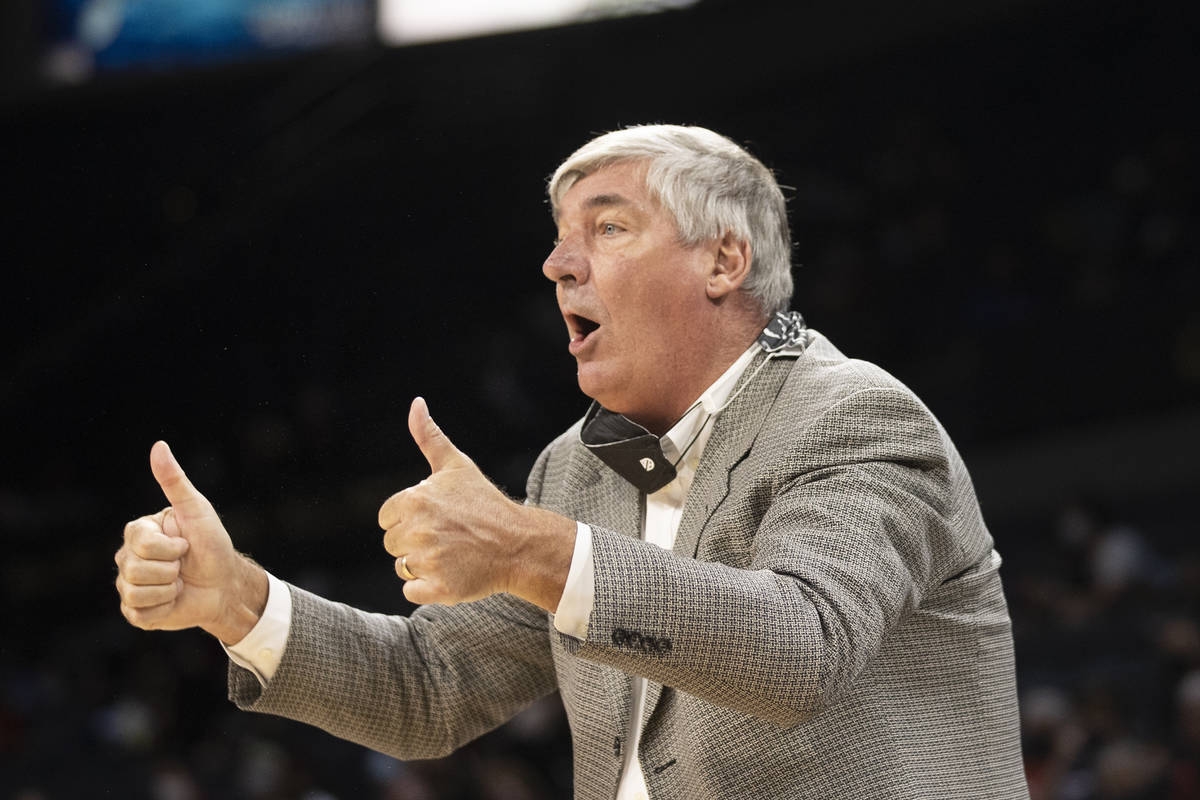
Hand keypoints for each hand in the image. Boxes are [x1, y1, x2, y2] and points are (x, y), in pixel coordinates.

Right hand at [114, 441, 266, 643]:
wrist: (225, 584)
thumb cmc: (212, 545)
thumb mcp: (197, 510)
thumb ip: (175, 481)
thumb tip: (159, 446)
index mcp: (138, 533)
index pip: (139, 542)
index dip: (169, 548)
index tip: (185, 545)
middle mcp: (127, 558)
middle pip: (134, 568)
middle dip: (171, 569)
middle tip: (183, 566)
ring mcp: (129, 586)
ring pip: (135, 592)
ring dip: (169, 589)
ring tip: (179, 583)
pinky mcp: (136, 612)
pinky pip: (139, 613)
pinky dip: (164, 608)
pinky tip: (174, 600)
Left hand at [379, 398, 574, 609]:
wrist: (519, 544)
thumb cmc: (484, 503)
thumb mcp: (456, 466)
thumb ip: (429, 436)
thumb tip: (415, 402)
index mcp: (414, 500)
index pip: (387, 518)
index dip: (409, 519)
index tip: (438, 517)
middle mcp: (417, 530)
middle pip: (392, 544)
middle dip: (415, 542)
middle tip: (449, 536)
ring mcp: (428, 561)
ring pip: (402, 568)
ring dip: (423, 564)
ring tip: (452, 553)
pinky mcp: (438, 588)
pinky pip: (412, 591)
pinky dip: (429, 587)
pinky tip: (452, 572)